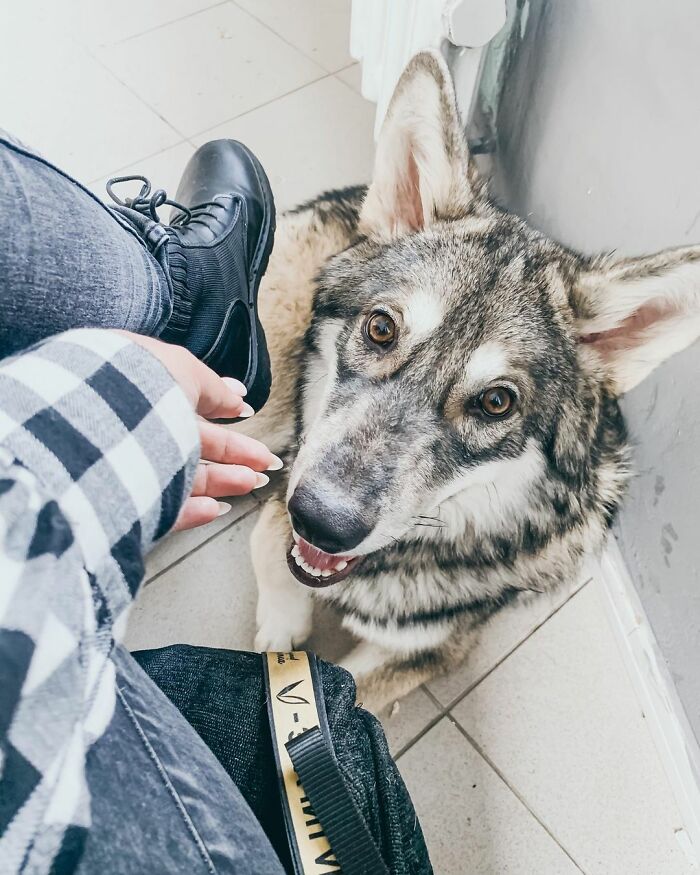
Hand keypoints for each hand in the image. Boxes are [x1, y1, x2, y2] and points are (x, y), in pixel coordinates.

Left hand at [117, 332, 281, 530]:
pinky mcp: (125, 503)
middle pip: (193, 444)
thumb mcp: (184, 370)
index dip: (221, 410)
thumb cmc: (136, 383)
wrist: (97, 419)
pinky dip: (191, 510)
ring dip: (222, 481)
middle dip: (234, 455)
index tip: (247, 416)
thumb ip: (214, 388)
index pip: (186, 403)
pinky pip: (161, 509)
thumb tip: (239, 397)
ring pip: (183, 477)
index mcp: (141, 390)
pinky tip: (215, 508)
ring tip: (252, 482)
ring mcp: (128, 467)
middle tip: (264, 463)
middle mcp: (133, 427)